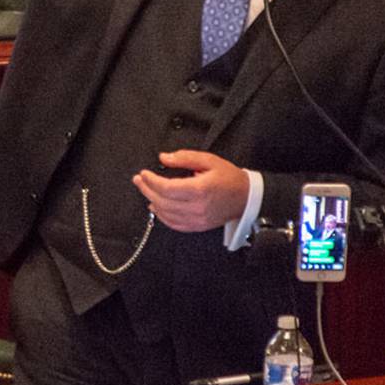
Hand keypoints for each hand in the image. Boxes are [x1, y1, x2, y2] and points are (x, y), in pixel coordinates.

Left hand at [131, 150, 249, 232]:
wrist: (246, 197)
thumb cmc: (229, 177)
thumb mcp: (209, 160)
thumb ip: (185, 158)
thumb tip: (164, 158)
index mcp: (200, 190)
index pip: (167, 188)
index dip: (151, 181)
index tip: (143, 173)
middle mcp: (197, 207)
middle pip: (163, 202)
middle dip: (147, 190)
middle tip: (138, 180)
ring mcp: (197, 220)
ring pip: (166, 214)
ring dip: (152, 202)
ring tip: (145, 191)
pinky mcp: (198, 226)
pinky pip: (175, 224)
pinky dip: (162, 216)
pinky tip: (156, 207)